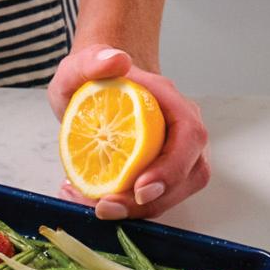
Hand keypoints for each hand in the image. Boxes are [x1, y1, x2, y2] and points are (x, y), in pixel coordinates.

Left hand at [47, 46, 209, 219]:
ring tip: (90, 205)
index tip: (140, 189)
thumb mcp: (80, 66)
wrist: (96, 86)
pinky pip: (153, 197)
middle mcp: (181, 130)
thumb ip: (92, 61)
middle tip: (106, 208)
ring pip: (173, 193)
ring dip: (137, 211)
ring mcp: (175, 153)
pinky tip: (88, 200)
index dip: (172, 168)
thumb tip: (116, 59)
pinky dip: (126, 207)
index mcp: (171, 103)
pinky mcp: (160, 172)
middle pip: (188, 175)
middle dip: (151, 202)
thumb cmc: (93, 77)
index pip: (189, 137)